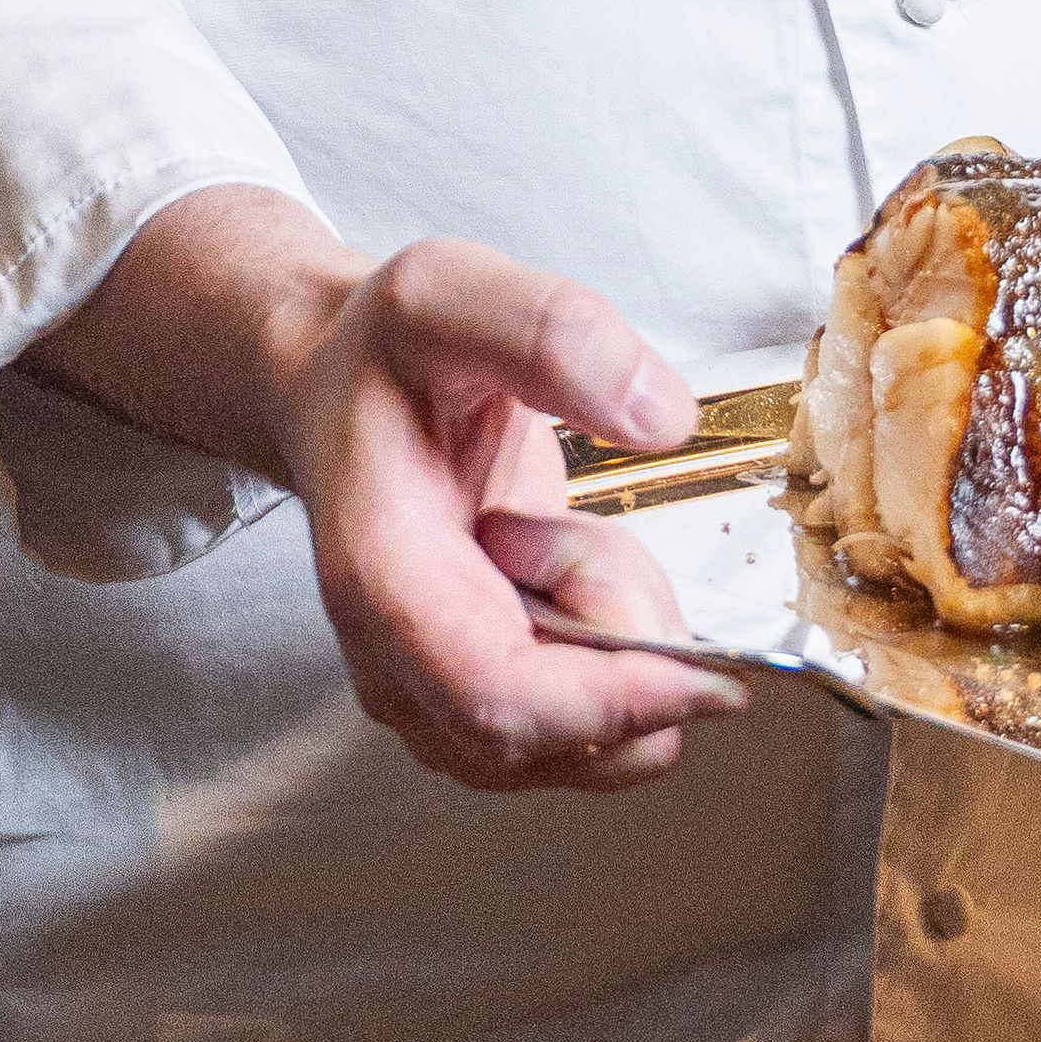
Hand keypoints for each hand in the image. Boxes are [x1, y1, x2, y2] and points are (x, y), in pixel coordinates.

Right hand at [26, 184, 751, 791]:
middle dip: (626, 642)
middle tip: (582, 524)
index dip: (617, 700)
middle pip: (561, 731)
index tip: (709, 668)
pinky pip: (591, 736)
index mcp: (381, 580)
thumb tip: (659, 414)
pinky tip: (564, 581)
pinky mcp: (476, 713)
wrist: (331, 391)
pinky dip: (614, 666)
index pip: (502, 699)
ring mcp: (434, 703)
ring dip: (620, 650)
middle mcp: (397, 668)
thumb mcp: (451, 296)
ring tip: (558, 538)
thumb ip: (553, 335)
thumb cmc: (380, 359)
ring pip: (588, 745)